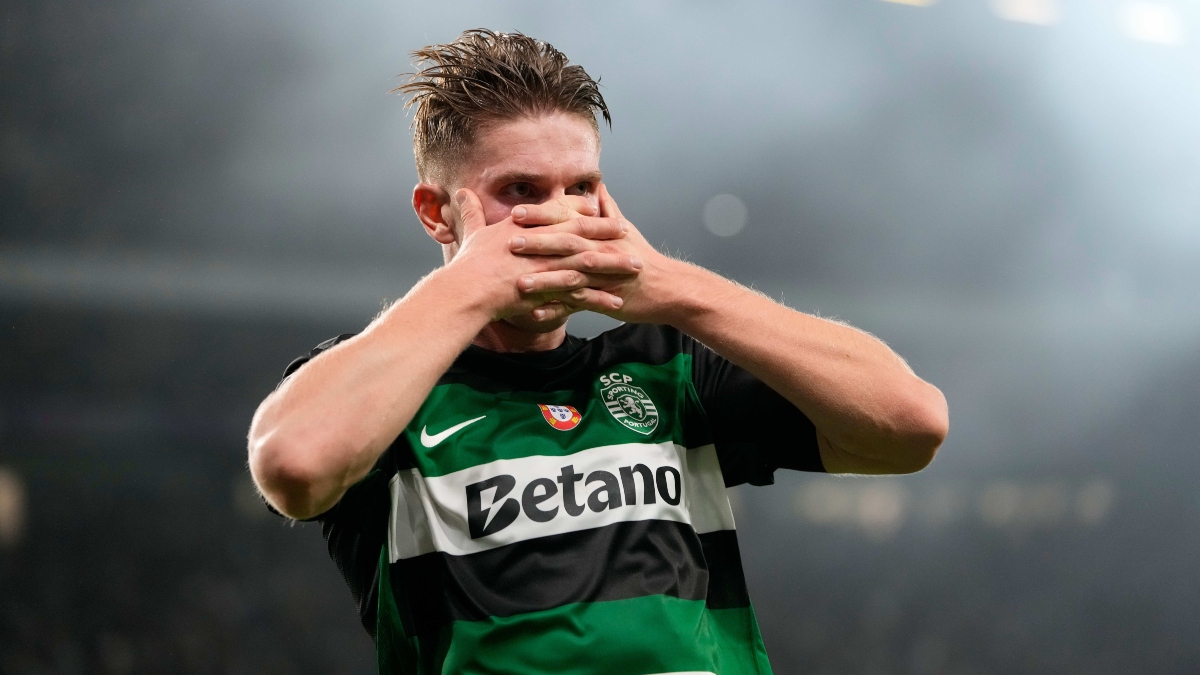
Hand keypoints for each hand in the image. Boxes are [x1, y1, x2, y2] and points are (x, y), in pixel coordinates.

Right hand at [447, 189, 641, 322]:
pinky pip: (583, 294)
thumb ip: (472, 212)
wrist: (469, 291)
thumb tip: (461, 192)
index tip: (598, 206)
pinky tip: (618, 301)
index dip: (581, 208)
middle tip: (628, 231)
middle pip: (583, 233)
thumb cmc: (470, 263)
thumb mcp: (471, 232)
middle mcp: (544, 242)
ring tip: (636, 267)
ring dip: (614, 265)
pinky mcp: (553, 291)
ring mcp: (550, 266)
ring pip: (591, 263)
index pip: (562, 210)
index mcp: (529, 225)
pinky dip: (601, 297)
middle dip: (608, 232)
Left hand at [509, 184, 685, 323]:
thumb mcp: (625, 228)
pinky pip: (578, 305)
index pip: (568, 218)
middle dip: (538, 242)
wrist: (667, 287)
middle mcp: (600, 250)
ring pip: (570, 276)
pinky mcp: (605, 299)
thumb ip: (607, 208)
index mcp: (600, 232)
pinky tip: (535, 314)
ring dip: (544, 280)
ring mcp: (603, 276)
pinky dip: (557, 310)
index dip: (542, 215)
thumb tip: (598, 185)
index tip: (516, 213)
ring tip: (518, 283)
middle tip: (509, 242)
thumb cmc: (642, 257)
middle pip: (567, 243)